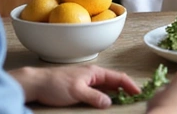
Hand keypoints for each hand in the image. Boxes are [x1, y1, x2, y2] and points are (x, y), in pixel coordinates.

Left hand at [12, 64, 139, 108]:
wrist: (37, 83)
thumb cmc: (56, 84)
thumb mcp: (77, 91)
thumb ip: (94, 97)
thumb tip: (109, 103)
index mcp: (95, 72)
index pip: (118, 77)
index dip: (130, 84)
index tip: (139, 93)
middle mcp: (93, 74)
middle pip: (114, 81)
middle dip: (126, 89)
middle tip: (135, 99)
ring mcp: (87, 80)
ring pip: (106, 86)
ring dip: (116, 93)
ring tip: (124, 101)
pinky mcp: (80, 86)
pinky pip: (98, 90)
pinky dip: (106, 95)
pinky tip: (106, 102)